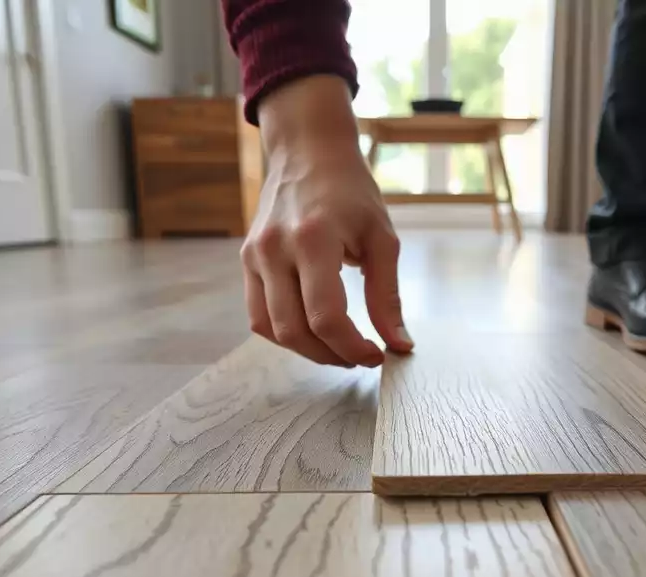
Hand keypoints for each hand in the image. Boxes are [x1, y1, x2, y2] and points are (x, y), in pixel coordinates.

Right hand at [240, 76, 412, 367]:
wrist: (308, 150)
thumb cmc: (350, 191)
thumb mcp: (381, 237)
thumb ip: (387, 295)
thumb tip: (399, 344)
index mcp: (313, 239)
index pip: (326, 317)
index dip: (352, 348)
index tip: (377, 356)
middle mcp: (275, 249)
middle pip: (295, 330)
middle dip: (332, 355)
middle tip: (360, 357)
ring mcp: (255, 255)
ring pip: (272, 329)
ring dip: (307, 350)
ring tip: (339, 347)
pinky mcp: (246, 260)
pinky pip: (258, 315)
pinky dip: (285, 333)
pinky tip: (313, 330)